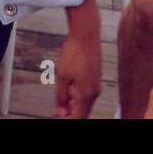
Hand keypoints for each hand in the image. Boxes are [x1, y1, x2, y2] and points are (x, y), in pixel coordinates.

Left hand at [54, 0, 101, 117]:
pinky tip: (68, 89)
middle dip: (69, 114)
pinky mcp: (95, 79)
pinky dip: (77, 97)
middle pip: (82, 112)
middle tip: (55, 110)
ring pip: (84, 104)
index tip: (56, 114)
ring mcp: (96, 85)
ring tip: (60, 99)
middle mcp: (94, 92)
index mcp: (86, 94)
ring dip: (73, 105)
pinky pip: (87, 94)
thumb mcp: (62, 76)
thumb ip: (61, 97)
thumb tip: (60, 112)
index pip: (77, 117)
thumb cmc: (74, 53)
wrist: (86, 34)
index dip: (66, 119)